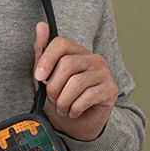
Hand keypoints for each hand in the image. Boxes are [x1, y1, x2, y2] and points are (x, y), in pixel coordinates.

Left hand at [32, 22, 117, 140]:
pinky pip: (86, 98)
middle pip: (66, 65)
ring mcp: (104, 73)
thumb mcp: (46, 78)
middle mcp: (93, 58)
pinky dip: (74, 109)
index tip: (39, 77)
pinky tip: (73, 112)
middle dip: (53, 88)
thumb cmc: (61, 99)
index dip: (46, 60)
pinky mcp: (110, 89)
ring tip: (62, 108)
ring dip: (63, 102)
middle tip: (53, 99)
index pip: (60, 43)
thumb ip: (41, 53)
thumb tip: (41, 25)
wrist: (78, 125)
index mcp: (76, 52)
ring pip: (75, 84)